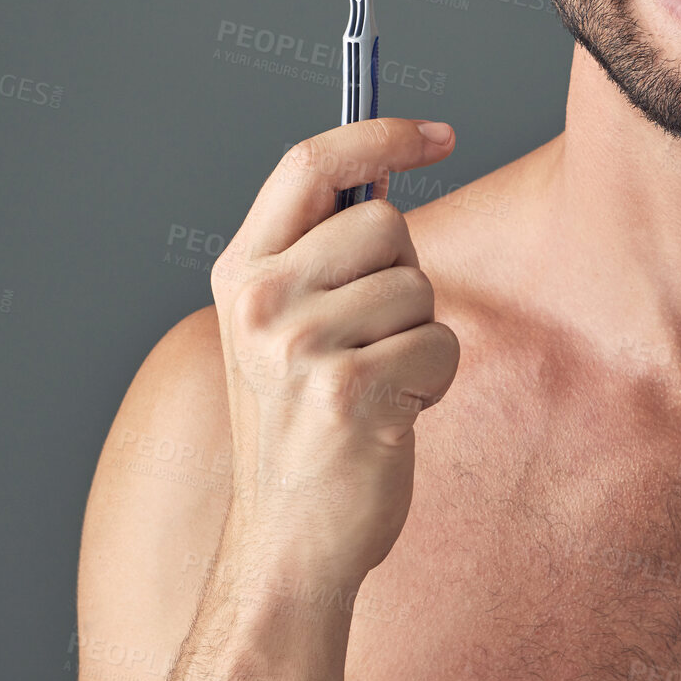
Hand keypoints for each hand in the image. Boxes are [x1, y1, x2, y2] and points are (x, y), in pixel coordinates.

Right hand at [210, 117, 461, 586]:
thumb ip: (323, 254)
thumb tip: (386, 176)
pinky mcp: (348, 389)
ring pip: (421, 287)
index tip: (440, 133)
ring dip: (420, 335)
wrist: (289, 546)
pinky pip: (440, 342)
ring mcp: (298, 346)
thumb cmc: (305, 429)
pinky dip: (435, 379)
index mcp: (240, 274)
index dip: (381, 133)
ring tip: (375, 385)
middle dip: (405, 274)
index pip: (309, 163)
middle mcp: (258, 302)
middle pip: (385, 222)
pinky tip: (391, 417)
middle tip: (372, 339)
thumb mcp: (286, 329)